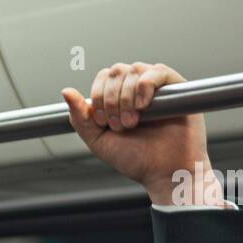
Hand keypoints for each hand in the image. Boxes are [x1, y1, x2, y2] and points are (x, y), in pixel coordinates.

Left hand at [62, 62, 228, 206]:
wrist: (165, 172)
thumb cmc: (136, 159)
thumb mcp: (98, 140)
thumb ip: (81, 118)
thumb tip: (66, 91)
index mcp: (119, 97)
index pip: (103, 77)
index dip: (98, 96)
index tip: (103, 122)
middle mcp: (137, 88)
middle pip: (116, 71)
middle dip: (110, 99)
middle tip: (118, 125)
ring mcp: (157, 87)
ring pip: (133, 70)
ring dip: (126, 97)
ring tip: (131, 122)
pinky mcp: (176, 87)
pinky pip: (157, 71)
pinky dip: (144, 87)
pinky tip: (142, 107)